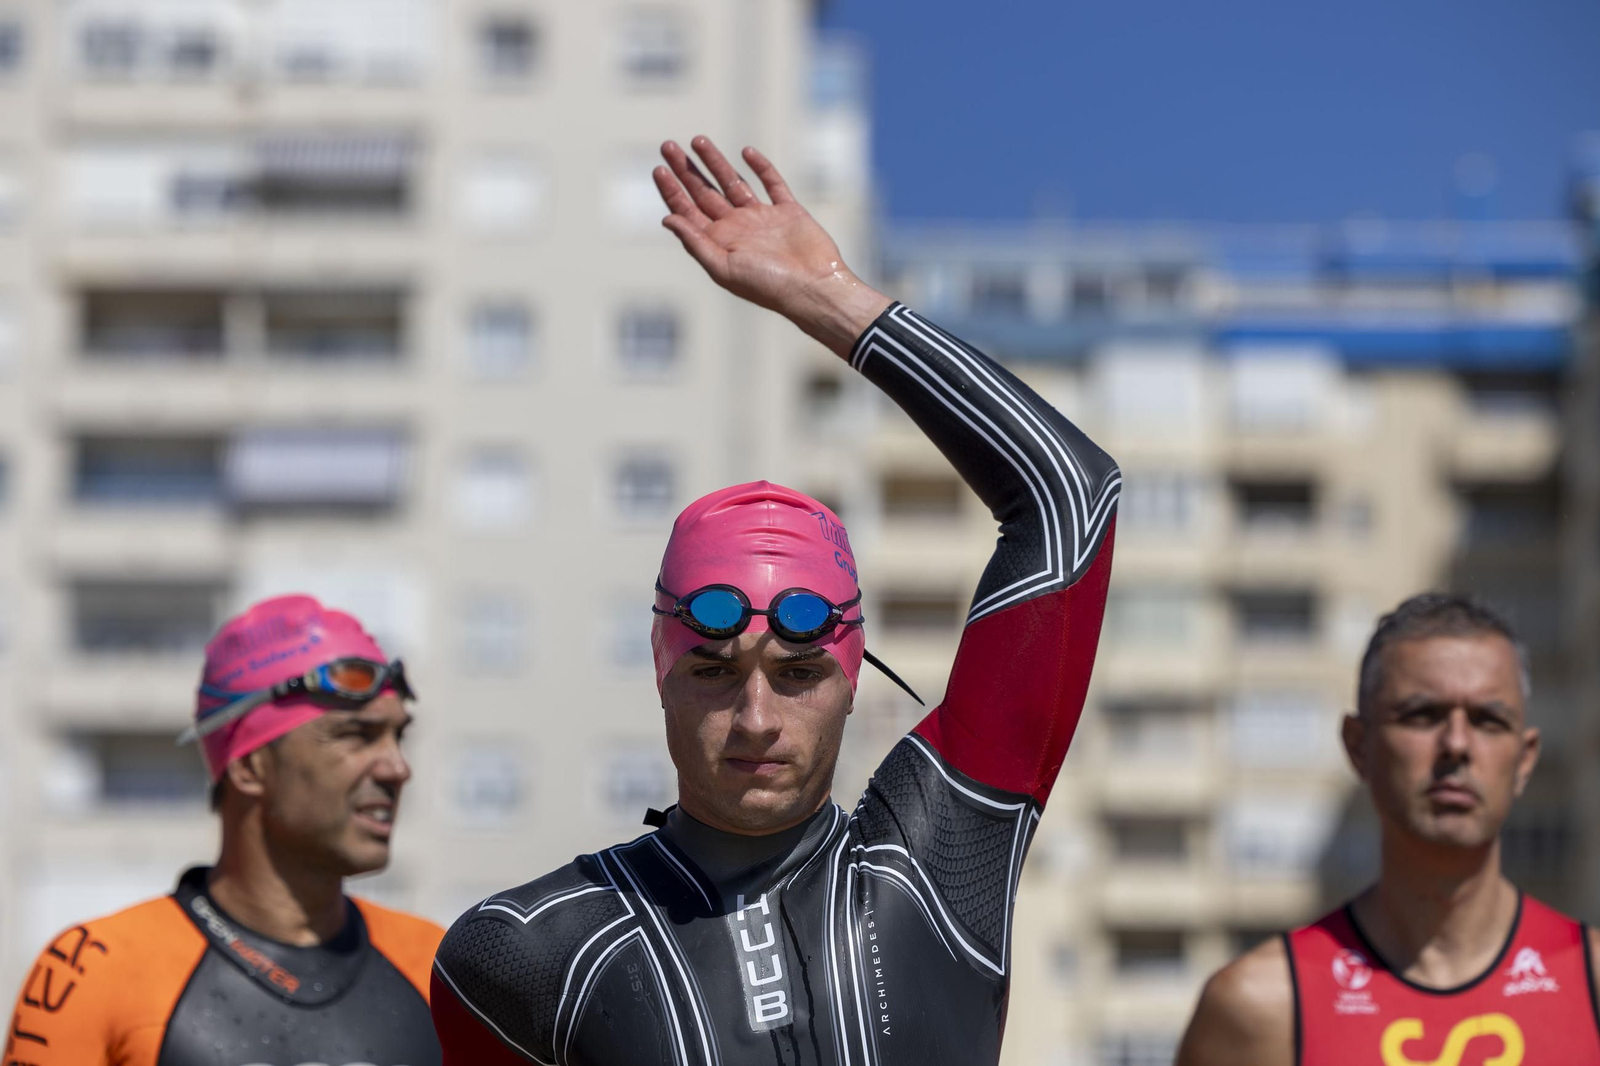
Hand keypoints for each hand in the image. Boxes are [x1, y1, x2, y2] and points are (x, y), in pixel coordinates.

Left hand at [654, 136, 890, 357]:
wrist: (814, 288)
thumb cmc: (768, 286)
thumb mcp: (723, 267)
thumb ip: (695, 242)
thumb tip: (667, 218)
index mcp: (719, 243)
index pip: (687, 211)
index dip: (672, 190)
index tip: (659, 168)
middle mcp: (738, 229)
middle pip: (704, 193)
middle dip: (686, 170)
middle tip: (667, 146)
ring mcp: (763, 219)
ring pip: (733, 182)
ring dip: (715, 162)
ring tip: (697, 140)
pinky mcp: (788, 212)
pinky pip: (773, 184)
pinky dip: (761, 167)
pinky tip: (746, 151)